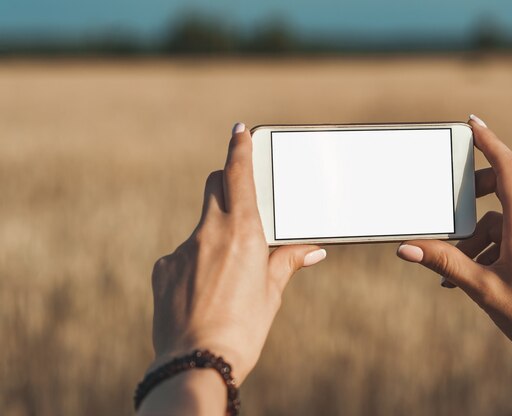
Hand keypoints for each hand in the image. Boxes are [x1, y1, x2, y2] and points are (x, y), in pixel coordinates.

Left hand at [149, 123, 325, 382]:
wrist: (198, 363)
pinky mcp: (163, 269)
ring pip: (200, 224)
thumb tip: (312, 250)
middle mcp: (209, 232)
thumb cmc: (244, 328)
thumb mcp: (272, 293)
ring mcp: (181, 249)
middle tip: (240, 197)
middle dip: (226, 182)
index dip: (239, 147)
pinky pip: (182, 253)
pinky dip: (195, 261)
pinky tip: (204, 291)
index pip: (237, 174)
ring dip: (215, 233)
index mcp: (243, 232)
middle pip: (213, 186)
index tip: (239, 129)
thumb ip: (287, 262)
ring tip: (226, 272)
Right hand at [396, 115, 511, 371]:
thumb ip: (445, 263)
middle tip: (448, 204)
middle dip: (472, 195)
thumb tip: (407, 248)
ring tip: (452, 267)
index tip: (472, 122)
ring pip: (501, 219)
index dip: (489, 141)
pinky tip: (470, 274)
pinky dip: (487, 247)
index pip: (508, 167)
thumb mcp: (483, 288)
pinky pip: (509, 236)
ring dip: (474, 236)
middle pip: (502, 188)